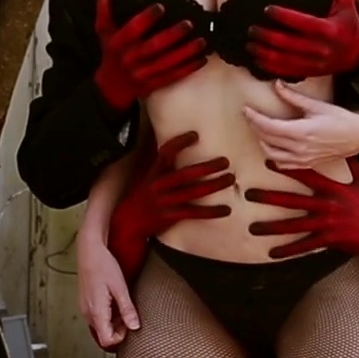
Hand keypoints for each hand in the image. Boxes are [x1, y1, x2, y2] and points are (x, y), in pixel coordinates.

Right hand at [77, 229, 137, 349]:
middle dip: (118, 330)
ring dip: (113, 322)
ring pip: (100, 326)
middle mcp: (88, 313)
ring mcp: (85, 308)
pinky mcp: (85, 302)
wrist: (89, 250)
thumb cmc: (103, 265)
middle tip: (129, 315)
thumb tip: (135, 327)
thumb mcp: (120, 288)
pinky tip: (114, 301)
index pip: (106, 340)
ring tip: (123, 306)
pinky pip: (96, 316)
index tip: (130, 326)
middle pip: (103, 335)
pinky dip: (107, 315)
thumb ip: (127, 309)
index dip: (120, 338)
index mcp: (96, 312)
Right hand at [93, 0, 206, 113]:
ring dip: (185, 52)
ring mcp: (142, 73)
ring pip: (166, 63)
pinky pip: (172, 76)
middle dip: (172, 36)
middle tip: (189, 23)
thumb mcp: (103, 30)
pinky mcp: (153, 84)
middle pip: (152, 47)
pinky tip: (202, 59)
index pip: (131, 30)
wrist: (111, 87)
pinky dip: (188, 68)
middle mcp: (130, 59)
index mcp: (117, 43)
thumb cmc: (110, 53)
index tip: (161, 6)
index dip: (146, 18)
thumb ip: (104, 7)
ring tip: (202, 41)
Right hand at [108, 131, 233, 280]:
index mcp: (153, 173)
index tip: (195, 135)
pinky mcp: (170, 217)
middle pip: (185, 175)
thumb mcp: (144, 175)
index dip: (179, 143)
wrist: (127, 222)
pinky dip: (211, 212)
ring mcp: (164, 202)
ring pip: (192, 193)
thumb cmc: (140, 194)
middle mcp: (158, 186)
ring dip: (213, 186)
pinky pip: (193, 214)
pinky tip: (226, 210)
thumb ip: (158, 161)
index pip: (165, 154)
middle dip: (206, 167)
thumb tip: (164, 138)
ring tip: (230, 179)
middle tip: (225, 161)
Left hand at [241, 82, 358, 168]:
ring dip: (262, 142)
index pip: (269, 126)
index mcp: (301, 132)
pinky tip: (272, 147)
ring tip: (259, 130)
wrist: (358, 136)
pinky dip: (273, 156)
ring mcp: (302, 158)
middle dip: (255, 127)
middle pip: (267, 139)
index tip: (246, 109)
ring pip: (272, 154)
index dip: (255, 118)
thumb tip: (277, 85)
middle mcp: (300, 148)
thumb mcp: (317, 106)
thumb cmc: (340, 119)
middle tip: (250, 116)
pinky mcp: (306, 164)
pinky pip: (283, 164)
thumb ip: (294, 97)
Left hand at [246, 0, 358, 78]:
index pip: (302, 23)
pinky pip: (287, 71)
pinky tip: (257, 60)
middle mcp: (321, 48)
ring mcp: (315, 63)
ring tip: (250, 44)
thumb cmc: (350, 25)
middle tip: (252, 28)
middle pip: (288, 43)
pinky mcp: (310, 72)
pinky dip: (270, 67)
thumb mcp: (347, 2)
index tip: (268, 9)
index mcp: (329, 30)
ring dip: (264, 53)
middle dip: (267, 36)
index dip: (283, 16)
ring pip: (284, 60)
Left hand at [247, 160, 358, 357]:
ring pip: (294, 224)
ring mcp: (327, 223)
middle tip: (249, 194)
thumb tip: (342, 151)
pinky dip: (288, 250)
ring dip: (272, 226)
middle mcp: (328, 204)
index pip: (307, 174)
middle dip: (269, 197)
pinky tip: (272, 253)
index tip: (268, 161)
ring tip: (253, 227)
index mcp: (334, 187)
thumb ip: (351, 166)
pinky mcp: (328, 240)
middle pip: (292, 199)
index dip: (287, 167)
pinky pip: (304, 246)